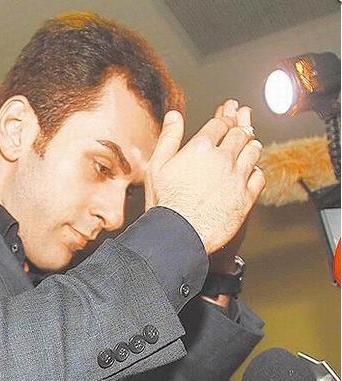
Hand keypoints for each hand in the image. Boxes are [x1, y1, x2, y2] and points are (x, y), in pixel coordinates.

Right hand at [145, 99, 264, 254]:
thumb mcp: (157, 166)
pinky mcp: (246, 197)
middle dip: (242, 124)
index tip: (230, 111)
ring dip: (252, 144)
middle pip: (240, 134)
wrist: (178, 234)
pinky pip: (259, 177)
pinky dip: (256, 171)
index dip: (226, 115)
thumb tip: (174, 117)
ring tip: (250, 142)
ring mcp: (237, 178)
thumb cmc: (165, 205)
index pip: (220, 125)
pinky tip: (252, 170)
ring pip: (253, 152)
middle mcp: (223, 159)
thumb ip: (168, 138)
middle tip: (244, 118)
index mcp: (201, 148)